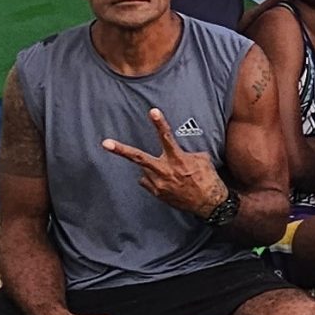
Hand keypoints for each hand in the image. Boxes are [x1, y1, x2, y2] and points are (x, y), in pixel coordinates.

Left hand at [100, 109, 227, 218]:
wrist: (209, 203)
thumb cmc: (208, 179)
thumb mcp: (202, 159)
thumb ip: (187, 152)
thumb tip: (181, 152)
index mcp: (178, 158)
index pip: (166, 137)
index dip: (159, 123)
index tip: (153, 111)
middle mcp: (166, 171)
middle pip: (139, 157)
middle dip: (121, 150)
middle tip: (105, 143)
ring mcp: (159, 184)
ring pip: (145, 170)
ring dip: (153, 167)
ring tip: (169, 172)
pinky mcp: (158, 194)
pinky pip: (148, 181)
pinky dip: (153, 179)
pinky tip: (166, 181)